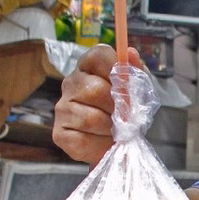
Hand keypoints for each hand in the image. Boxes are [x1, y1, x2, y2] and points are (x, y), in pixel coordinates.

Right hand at [52, 44, 142, 164]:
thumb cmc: (126, 114)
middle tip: (127, 116)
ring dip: (111, 128)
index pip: (99, 55)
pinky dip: (100, 145)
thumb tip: (130, 53)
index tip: (128, 86)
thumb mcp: (138, 92)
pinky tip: (104, 142)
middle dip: (118, 107)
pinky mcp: (60, 134)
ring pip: (91, 118)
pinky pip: (83, 140)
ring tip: (117, 131)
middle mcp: (71, 83)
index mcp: (89, 67)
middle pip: (95, 89)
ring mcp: (62, 108)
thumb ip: (137, 73)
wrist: (119, 146)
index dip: (118, 70)